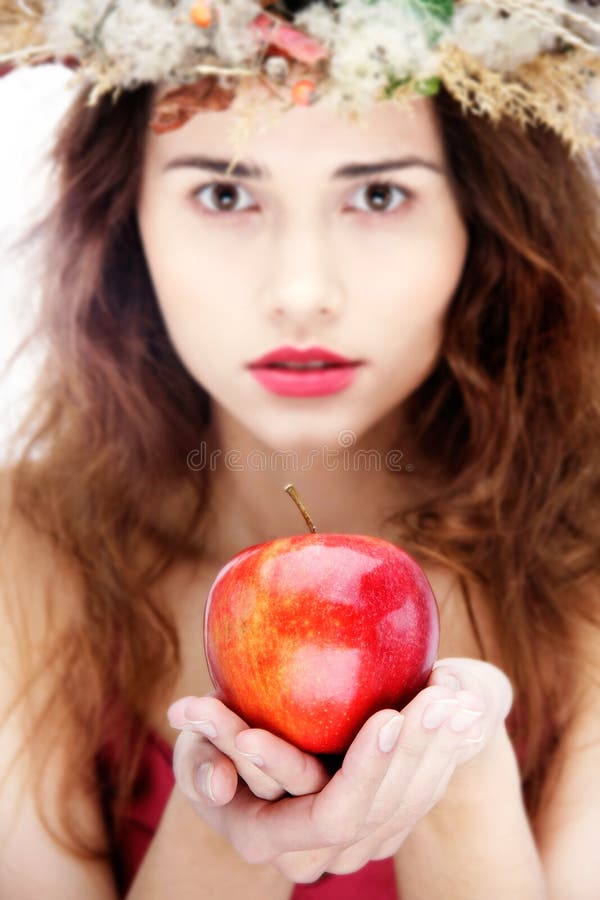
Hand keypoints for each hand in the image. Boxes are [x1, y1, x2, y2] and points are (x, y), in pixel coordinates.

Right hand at [166, 659, 512, 882]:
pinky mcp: (379, 822)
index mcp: (270, 837)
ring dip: (440, 749)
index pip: (332, 814)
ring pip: (411, 803)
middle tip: (440, 696)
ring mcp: (353, 842)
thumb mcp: (194, 750)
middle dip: (416, 751)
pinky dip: (444, 753)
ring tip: (460, 698)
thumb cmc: (208, 749)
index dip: (365, 770)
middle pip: (383, 809)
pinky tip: (464, 713)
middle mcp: (318, 852)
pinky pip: (421, 793)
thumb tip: (217, 783)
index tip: (389, 716)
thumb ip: (200, 760)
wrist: (240, 776)